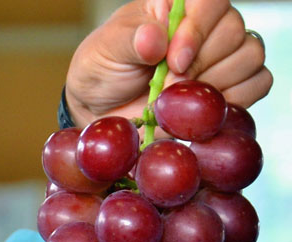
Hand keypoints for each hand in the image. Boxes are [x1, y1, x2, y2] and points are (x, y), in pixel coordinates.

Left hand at [65, 0, 271, 127]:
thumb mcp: (104, 51)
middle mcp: (204, 24)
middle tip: (167, 86)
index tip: (172, 61)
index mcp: (175, 6)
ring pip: (249, 56)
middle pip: (233, 30)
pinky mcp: (234, 83)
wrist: (103, 111)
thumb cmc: (102, 72)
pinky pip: (258, 82)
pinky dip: (234, 99)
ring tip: (178, 96)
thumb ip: (129, 41)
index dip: (197, 29)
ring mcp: (222, 53)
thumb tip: (154, 38)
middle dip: (199, 64)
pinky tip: (201, 107)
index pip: (208, 0)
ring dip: (214, 83)